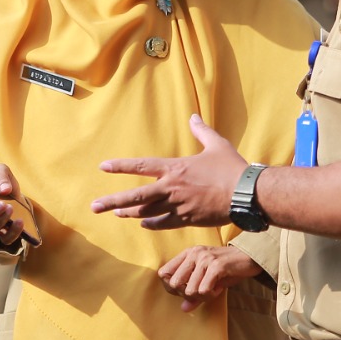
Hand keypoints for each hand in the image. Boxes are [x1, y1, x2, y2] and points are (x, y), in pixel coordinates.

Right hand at [0, 163, 26, 247]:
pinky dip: (13, 232)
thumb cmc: (3, 182)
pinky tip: (20, 222)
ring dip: (0, 220)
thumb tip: (5, 190)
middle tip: (2, 204)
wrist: (15, 194)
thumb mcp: (2, 172)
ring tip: (11, 208)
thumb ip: (1, 176)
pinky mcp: (3, 233)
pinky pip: (5, 239)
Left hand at [93, 115, 245, 229]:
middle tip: (94, 206)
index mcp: (175, 168)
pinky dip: (151, 223)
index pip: (141, 166)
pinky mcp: (187, 219)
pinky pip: (163, 223)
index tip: (103, 167)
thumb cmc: (232, 168)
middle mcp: (171, 188)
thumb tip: (194, 116)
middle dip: (112, 200)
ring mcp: (178, 206)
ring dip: (129, 212)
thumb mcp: (216, 144)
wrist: (245, 194)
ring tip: (116, 213)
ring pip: (146, 211)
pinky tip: (143, 223)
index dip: (120, 166)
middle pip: (135, 195)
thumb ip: (201, 131)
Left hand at [158, 245, 261, 311]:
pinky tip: (218, 289)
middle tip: (201, 292)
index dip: (172, 288)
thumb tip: (184, 309)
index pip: (163, 273)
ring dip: (202, 296)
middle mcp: (193, 254)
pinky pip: (203, 290)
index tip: (186, 291)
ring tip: (212, 290)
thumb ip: (194, 293)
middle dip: (187, 294)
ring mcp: (204, 258)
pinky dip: (211, 295)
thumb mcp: (207, 279)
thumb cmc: (227, 269)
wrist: (249, 257)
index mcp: (187, 254)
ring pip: (189, 290)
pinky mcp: (216, 265)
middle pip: (174, 284)